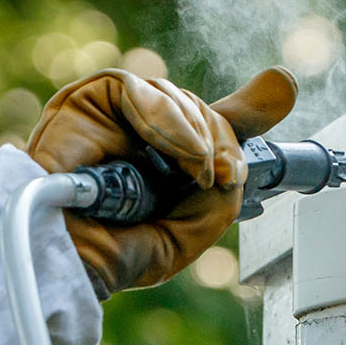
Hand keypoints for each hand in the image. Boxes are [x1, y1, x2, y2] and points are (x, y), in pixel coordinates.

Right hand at [26, 66, 296, 295]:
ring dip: (198, 133)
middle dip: (222, 140)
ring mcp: (108, 119)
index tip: (281, 89)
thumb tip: (238, 159)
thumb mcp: (186, 233)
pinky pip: (136, 87)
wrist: (64, 257)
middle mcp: (133, 139)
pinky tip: (177, 150)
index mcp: (156, 169)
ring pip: (173, 96)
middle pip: (196, 111)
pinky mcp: (84, 101)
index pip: (204, 127)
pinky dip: (166, 117)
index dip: (245, 109)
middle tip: (223, 176)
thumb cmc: (110, 256)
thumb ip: (222, 195)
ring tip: (199, 173)